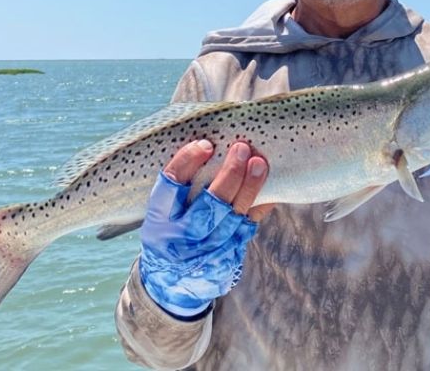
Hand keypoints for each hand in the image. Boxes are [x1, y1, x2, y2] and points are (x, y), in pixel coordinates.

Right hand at [139, 140, 272, 317]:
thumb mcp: (161, 215)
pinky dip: (260, 206)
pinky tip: (270, 188)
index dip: (187, 163)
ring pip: (232, 217)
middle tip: (242, 148)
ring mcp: (206, 251)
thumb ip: (177, 188)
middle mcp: (181, 238)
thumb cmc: (168, 233)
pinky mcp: (227, 257)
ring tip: (260, 164)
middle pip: (208, 204)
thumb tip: (209, 146)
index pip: (170, 187)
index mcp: (159, 221)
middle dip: (229, 175)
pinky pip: (247, 228)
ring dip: (249, 188)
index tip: (205, 144)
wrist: (171, 285)